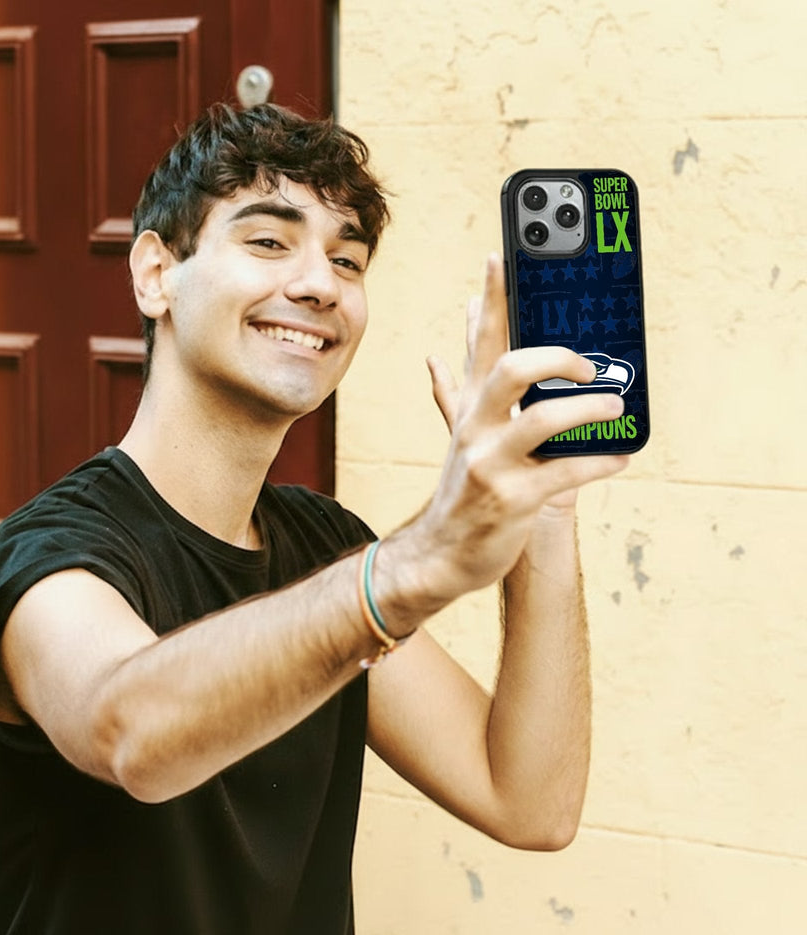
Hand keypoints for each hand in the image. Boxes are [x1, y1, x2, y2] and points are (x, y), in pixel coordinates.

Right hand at [394, 254, 627, 604]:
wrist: (442, 552)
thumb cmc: (465, 488)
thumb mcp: (459, 433)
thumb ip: (454, 390)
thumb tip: (439, 352)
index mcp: (471, 407)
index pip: (480, 341)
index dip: (492, 297)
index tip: (503, 253)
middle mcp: (476, 429)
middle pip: (509, 369)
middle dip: (555, 356)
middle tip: (587, 364)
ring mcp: (492, 464)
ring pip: (541, 419)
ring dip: (588, 409)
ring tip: (615, 407)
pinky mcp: (513, 500)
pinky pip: (566, 473)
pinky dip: (601, 462)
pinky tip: (622, 456)